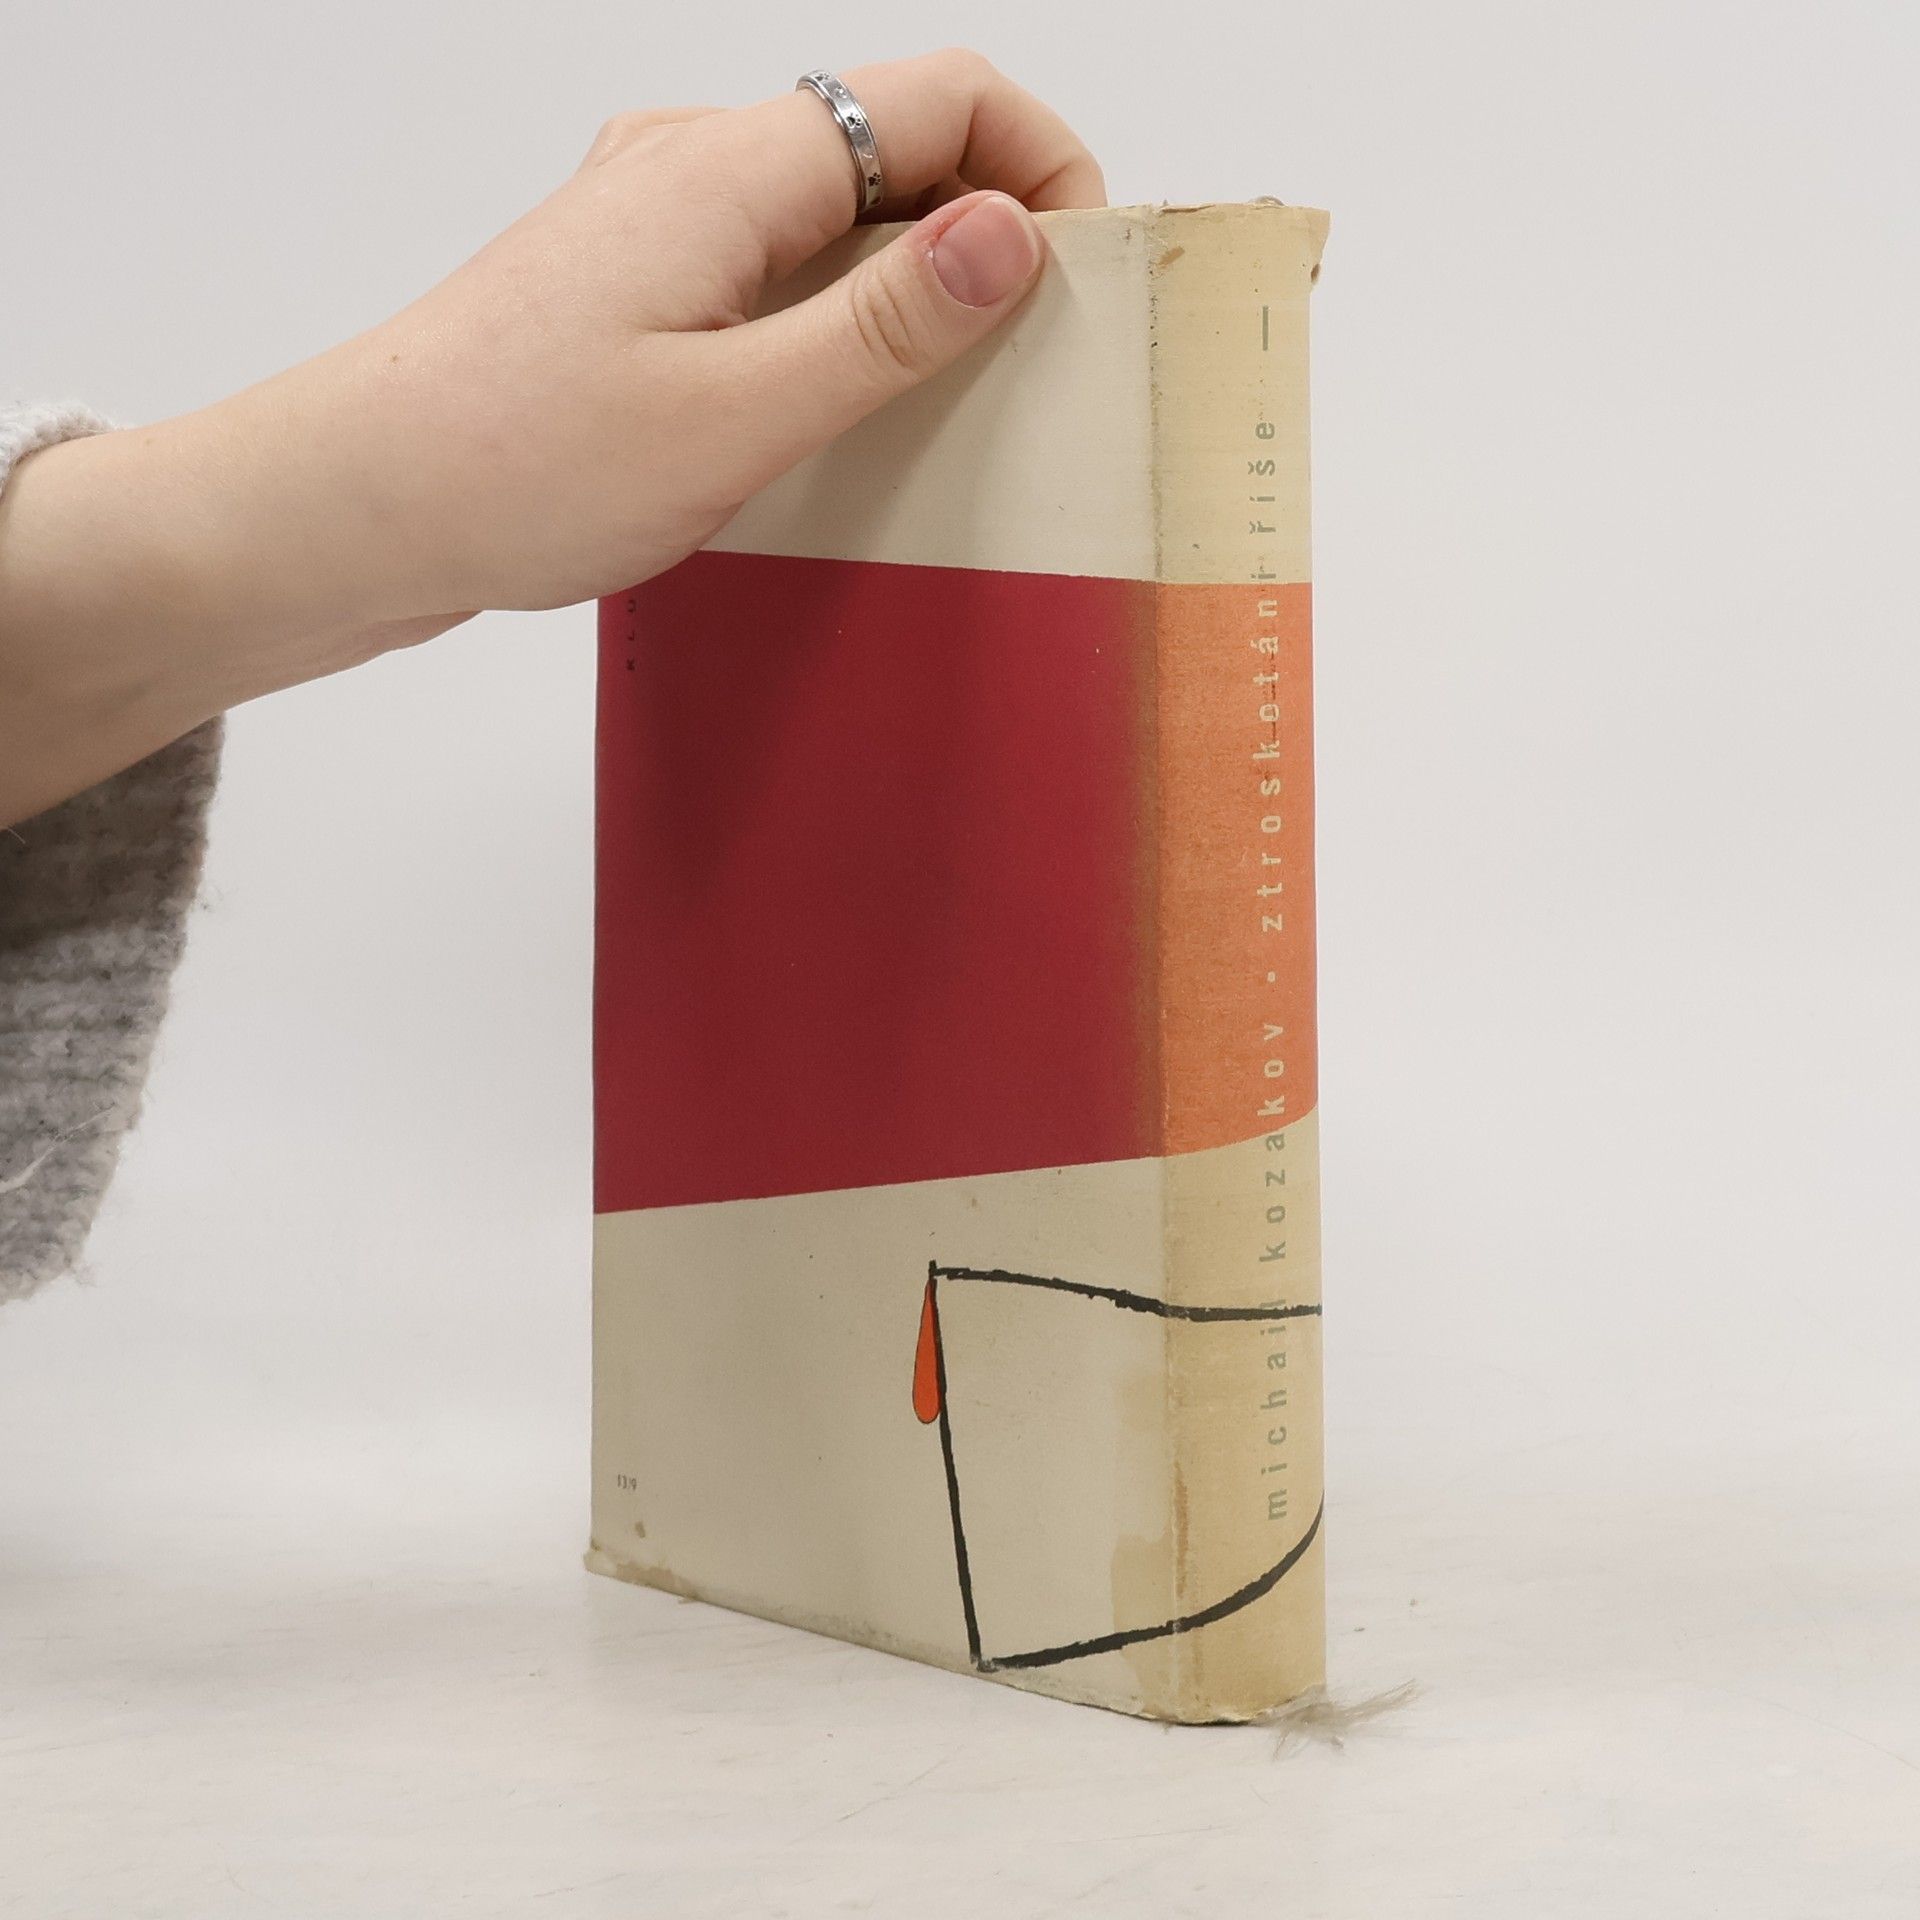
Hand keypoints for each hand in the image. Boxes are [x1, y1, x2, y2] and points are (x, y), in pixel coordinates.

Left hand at [0, 50, 1104, 822]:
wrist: (359, 508)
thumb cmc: (521, 466)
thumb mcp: (738, 413)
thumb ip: (884, 324)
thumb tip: (1014, 233)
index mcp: (731, 166)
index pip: (944, 95)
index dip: (1043, 163)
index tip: (1086, 279)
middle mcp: (695, 164)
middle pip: (897, 147)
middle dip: (993, 234)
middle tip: (1038, 365)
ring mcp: (660, 222)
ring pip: (838, 216)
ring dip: (914, 291)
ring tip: (950, 410)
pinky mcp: (640, 287)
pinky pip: (777, 272)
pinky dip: (839, 326)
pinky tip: (843, 422)